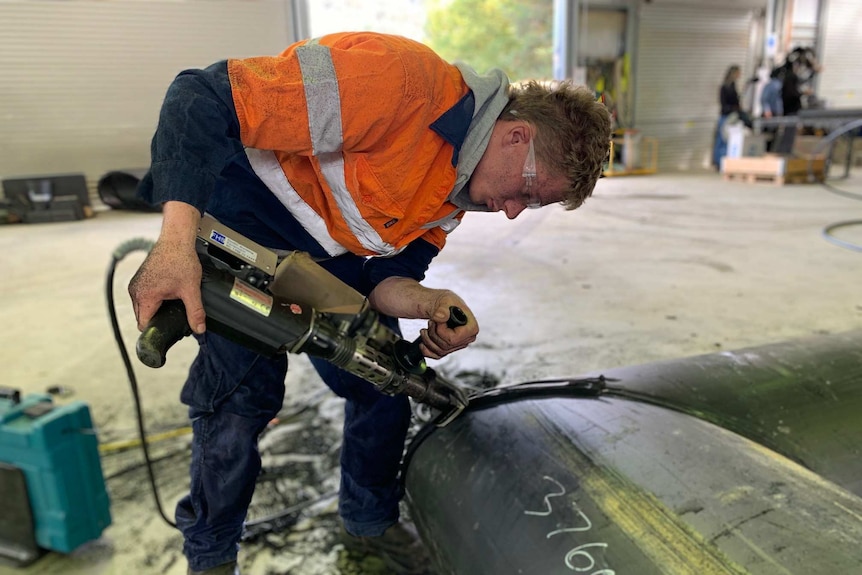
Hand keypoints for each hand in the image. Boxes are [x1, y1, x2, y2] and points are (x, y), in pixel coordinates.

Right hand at [128, 202, 204, 332]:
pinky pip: (144, 296)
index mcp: (144, 296)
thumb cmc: (180, 259)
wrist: (176, 239)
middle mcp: (135, 291)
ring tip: (172, 299)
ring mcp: (136, 284)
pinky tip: (167, 291)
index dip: (157, 328)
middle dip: (158, 318)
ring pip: (143, 307)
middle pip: (143, 316)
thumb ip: (195, 312)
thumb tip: (199, 328)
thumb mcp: (191, 290)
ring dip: (156, 307)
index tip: (169, 327)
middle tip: (175, 312)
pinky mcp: (139, 278)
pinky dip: (154, 298)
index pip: (144, 325)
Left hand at [367, 277, 478, 358]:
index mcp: (459, 308)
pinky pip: (442, 352)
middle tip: (428, 325)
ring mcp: (450, 329)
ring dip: (432, 345)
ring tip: (423, 331)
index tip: (435, 323)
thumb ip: (435, 306)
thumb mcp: (421, 299)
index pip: (470, 332)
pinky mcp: (440, 337)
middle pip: (458, 344)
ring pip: (449, 350)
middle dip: (438, 339)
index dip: (451, 334)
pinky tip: (422, 344)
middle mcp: (458, 319)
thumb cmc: (405, 294)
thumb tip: (444, 316)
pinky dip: (430, 352)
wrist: (393, 296)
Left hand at [416, 294, 477, 359]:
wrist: (440, 305)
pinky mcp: (449, 349)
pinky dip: (426, 349)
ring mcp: (457, 345)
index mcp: (471, 328)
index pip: (454, 339)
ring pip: (439, 351)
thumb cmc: (446, 302)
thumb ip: (443, 308)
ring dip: (428, 339)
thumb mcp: (445, 299)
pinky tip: (423, 341)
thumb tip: (441, 317)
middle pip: (445, 346)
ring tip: (428, 327)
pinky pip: (436, 356)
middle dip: (433, 333)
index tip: (438, 320)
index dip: (442, 330)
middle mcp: (466, 338)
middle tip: (432, 322)